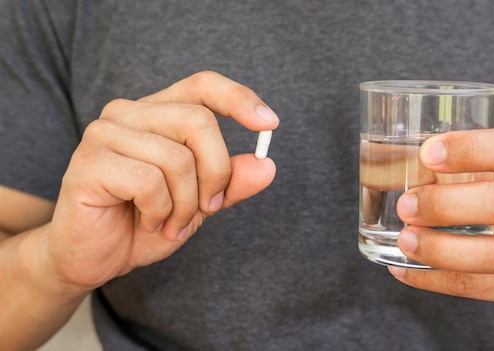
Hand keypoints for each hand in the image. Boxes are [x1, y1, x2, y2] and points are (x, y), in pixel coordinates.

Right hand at [42, 71, 278, 290]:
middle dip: (216, 174)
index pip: (203, 85)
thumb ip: (231, 182)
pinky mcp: (89, 162)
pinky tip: (147, 221)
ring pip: (177, 158)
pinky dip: (160, 212)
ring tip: (171, 222)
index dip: (238, 98)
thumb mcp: (201, 203)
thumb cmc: (146, 222)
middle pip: (199, 122)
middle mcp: (128, 112)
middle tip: (208, 208)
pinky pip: (150, 182)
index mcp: (157, 112)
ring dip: (187, 204)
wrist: (97, 258)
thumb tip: (267, 165)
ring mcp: (105, 133)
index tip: (270, 124)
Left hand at [388, 128, 493, 314]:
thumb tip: (392, 162)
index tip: (427, 152)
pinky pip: (475, 287)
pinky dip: (433, 279)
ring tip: (405, 239)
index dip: (470, 149)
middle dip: (445, 204)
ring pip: (490, 255)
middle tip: (406, 204)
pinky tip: (403, 269)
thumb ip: (467, 166)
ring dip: (439, 248)